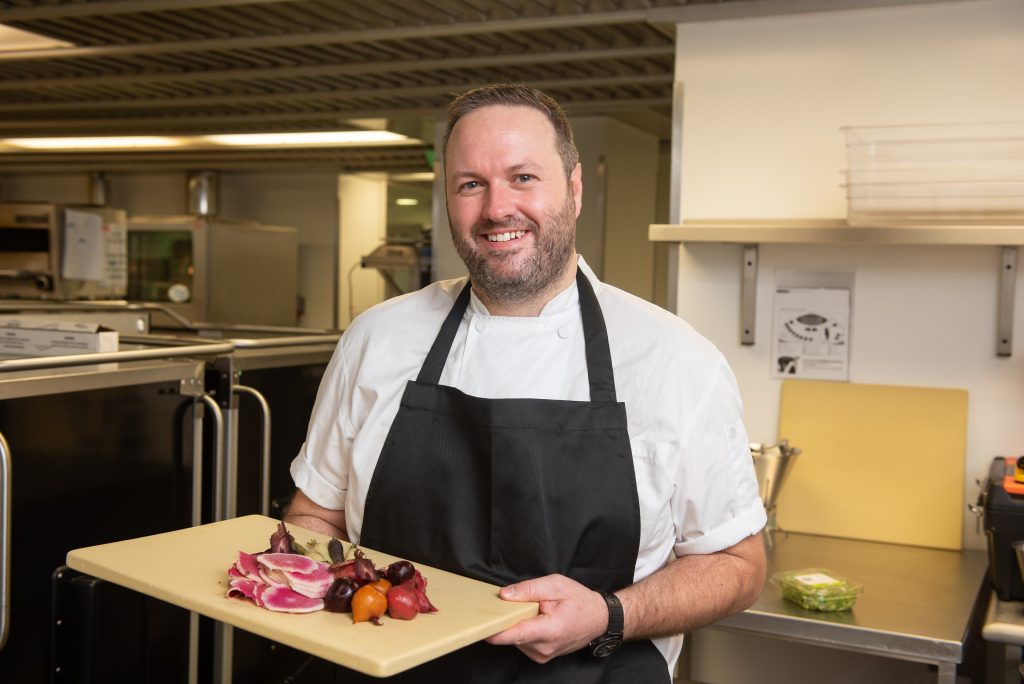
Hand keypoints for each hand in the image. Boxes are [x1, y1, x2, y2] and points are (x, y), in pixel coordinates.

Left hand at [485, 574, 607, 662]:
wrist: (598, 619)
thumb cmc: (579, 600)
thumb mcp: (555, 585)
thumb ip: (529, 590)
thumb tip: (504, 595)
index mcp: (550, 630)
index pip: (515, 634)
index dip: (495, 630)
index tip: (479, 626)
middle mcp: (544, 648)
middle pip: (512, 634)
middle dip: (509, 618)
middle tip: (518, 602)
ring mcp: (542, 655)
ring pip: (515, 638)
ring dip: (518, 623)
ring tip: (535, 610)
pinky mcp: (540, 656)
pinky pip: (522, 641)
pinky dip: (523, 629)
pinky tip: (536, 619)